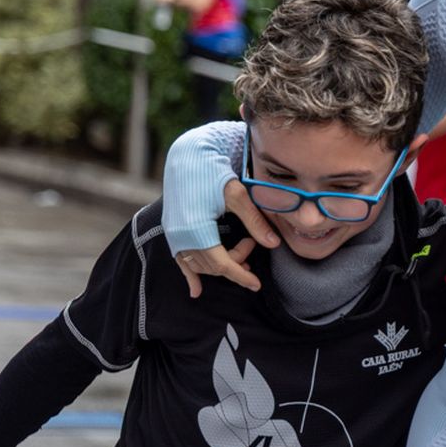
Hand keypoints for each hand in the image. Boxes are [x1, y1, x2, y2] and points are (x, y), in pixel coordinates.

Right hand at [173, 181, 279, 295]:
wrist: (186, 156)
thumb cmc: (211, 172)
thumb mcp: (237, 195)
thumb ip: (254, 221)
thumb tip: (274, 243)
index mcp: (196, 230)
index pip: (222, 264)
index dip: (241, 276)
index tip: (256, 283)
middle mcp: (181, 237)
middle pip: (212, 265)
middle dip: (236, 261)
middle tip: (251, 242)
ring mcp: (174, 235)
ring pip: (200, 265)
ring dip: (220, 266)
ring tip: (240, 257)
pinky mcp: (172, 231)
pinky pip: (181, 261)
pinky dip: (191, 276)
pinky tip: (196, 291)